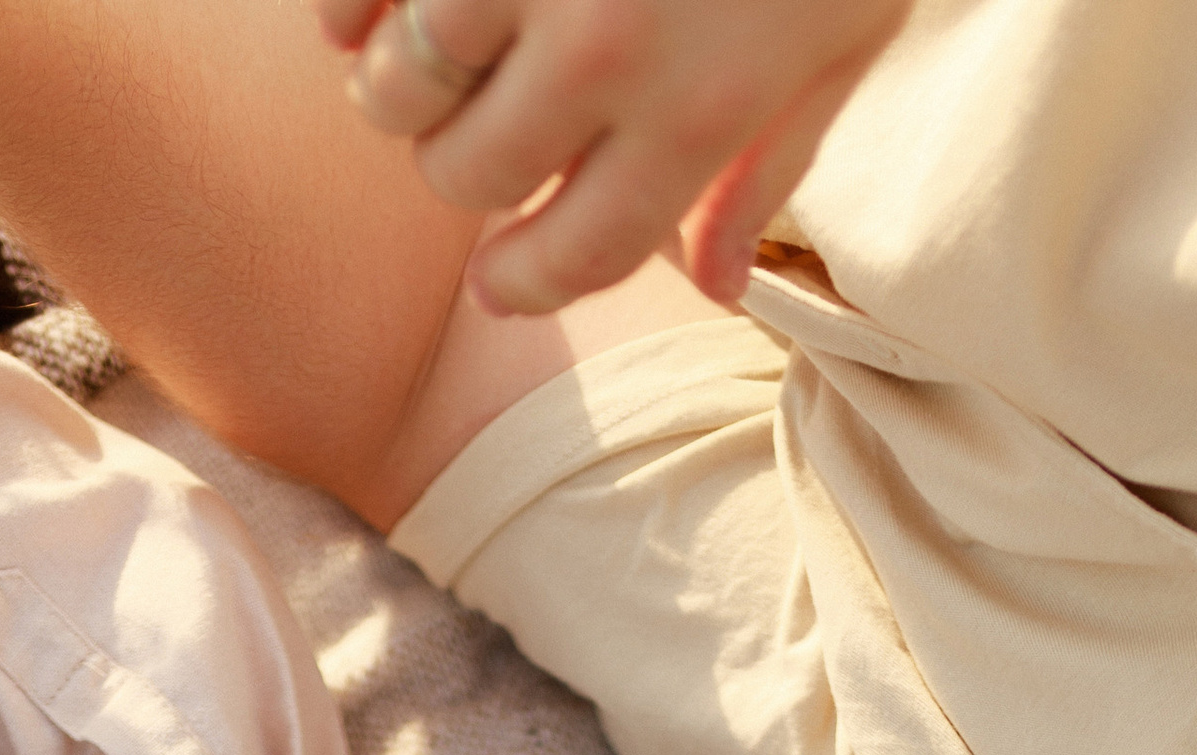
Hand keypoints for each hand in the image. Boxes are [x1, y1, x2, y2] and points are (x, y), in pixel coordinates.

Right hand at [319, 0, 913, 312]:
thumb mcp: (847, 28)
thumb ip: (772, 162)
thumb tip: (715, 284)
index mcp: (699, 107)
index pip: (574, 255)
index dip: (524, 279)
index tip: (499, 276)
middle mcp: (600, 47)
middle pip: (468, 175)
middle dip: (466, 167)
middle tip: (479, 130)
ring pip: (398, 82)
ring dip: (402, 79)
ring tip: (428, 49)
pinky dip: (348, 7)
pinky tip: (366, 11)